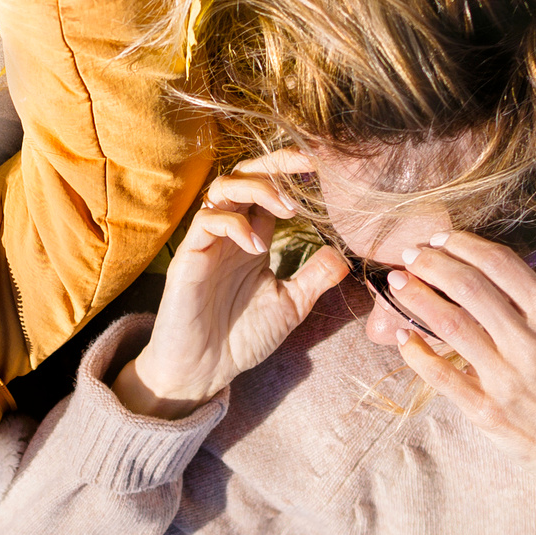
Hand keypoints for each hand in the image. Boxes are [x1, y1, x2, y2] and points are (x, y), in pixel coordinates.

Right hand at [115, 152, 350, 418]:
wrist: (204, 370)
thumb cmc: (241, 338)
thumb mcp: (292, 304)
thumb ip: (315, 276)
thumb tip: (346, 254)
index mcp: (253, 238)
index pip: (271, 189)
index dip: (294, 173)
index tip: (325, 168)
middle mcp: (230, 232)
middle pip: (245, 175)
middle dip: (276, 164)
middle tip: (309, 164)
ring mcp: (208, 242)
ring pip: (223, 188)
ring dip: (258, 188)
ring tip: (287, 208)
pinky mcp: (189, 257)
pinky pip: (207, 221)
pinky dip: (235, 224)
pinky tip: (256, 247)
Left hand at [382, 231, 535, 532]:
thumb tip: (493, 274)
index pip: (501, 265)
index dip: (464, 245)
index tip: (442, 238)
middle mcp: (531, 345)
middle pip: (469, 287)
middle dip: (433, 262)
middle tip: (412, 253)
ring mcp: (507, 380)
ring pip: (449, 324)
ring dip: (416, 297)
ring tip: (397, 281)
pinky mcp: (487, 412)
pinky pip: (441, 376)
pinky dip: (415, 352)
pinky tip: (401, 335)